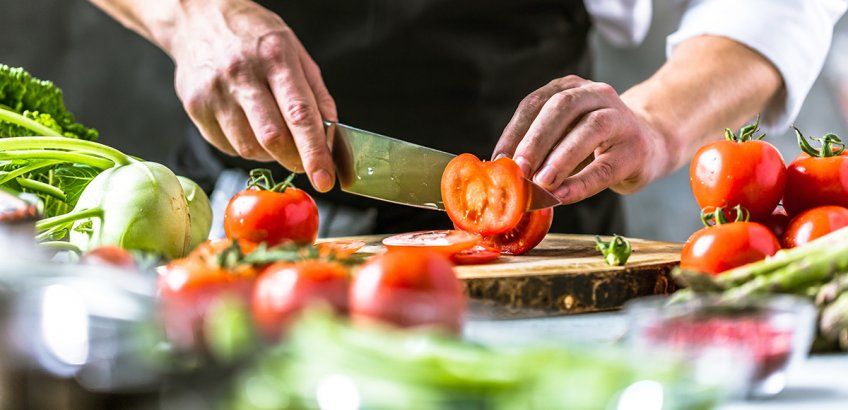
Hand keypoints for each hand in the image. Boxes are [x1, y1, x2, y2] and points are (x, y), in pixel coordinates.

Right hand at [167, 0, 335, 190]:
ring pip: (248, 148)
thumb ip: (316, 95)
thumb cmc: (254, 37)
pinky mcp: (194, 107)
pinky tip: (248, 126)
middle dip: (294, 160)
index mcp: (275, 58)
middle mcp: (242, 75)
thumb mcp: (295, 52)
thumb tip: (330, 137)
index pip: (300, 115)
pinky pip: (227, 147)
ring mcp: (214, 92)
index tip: (325, 179)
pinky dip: (245, 147)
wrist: (198, 18)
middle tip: (304, 163)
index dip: (314, 152)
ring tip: (272, 132)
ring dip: (269, 154)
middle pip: (272, 138)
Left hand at [492, 75, 671, 203]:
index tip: (498, 159)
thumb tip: (501, 172)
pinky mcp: (635, 148)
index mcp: (570, 88)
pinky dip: (581, 183)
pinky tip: (562, 196)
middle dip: (536, 139)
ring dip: (560, 158)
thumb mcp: (563, 136)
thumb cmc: (594, 144)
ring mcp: (620, 118)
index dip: (514, 131)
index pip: (535, 102)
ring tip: (540, 183)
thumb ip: (537, 149)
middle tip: (518, 168)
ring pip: (589, 130)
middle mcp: (596, 94)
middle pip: (562, 108)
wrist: (650, 144)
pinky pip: (605, 166)